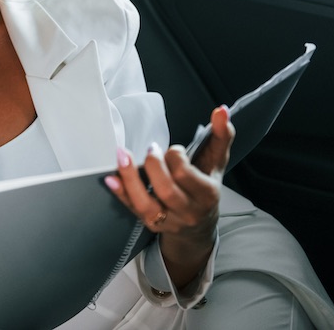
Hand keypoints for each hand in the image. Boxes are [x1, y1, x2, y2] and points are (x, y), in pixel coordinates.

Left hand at [106, 105, 233, 287]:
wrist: (199, 223)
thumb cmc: (206, 187)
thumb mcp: (217, 161)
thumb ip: (221, 135)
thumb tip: (221, 111)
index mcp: (207, 194)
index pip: (186, 174)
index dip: (175, 157)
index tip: (175, 151)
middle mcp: (187, 211)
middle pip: (166, 190)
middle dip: (154, 165)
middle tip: (152, 149)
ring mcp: (167, 220)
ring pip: (145, 204)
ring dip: (130, 178)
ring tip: (122, 156)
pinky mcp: (149, 222)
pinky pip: (132, 208)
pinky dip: (121, 193)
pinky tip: (111, 179)